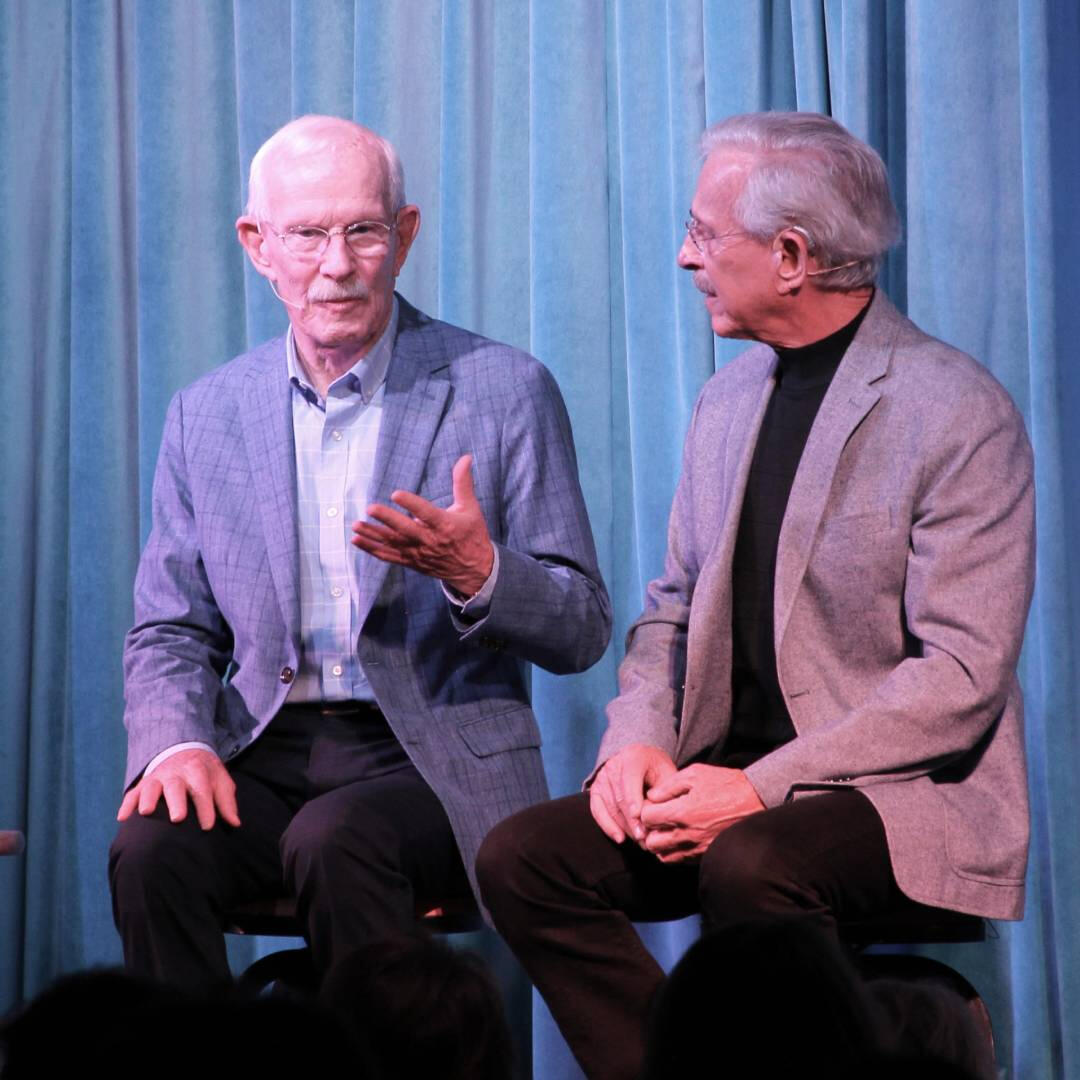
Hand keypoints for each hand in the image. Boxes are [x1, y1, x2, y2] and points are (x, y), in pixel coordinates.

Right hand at [117, 748, 239, 830]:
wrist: (184, 750)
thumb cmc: (205, 774)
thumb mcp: (220, 780)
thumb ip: (226, 801)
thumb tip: (235, 823)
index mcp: (197, 770)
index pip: (203, 789)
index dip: (206, 807)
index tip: (208, 826)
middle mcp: (176, 773)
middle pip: (175, 786)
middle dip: (176, 802)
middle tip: (178, 819)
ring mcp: (157, 777)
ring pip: (151, 786)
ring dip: (147, 799)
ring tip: (146, 813)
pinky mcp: (143, 783)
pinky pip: (132, 793)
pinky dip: (127, 804)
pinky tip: (122, 818)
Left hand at [351, 454, 494, 596]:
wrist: (474, 570)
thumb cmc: (472, 535)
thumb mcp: (470, 508)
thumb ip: (463, 483)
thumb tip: (465, 458)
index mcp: (445, 525)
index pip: (426, 513)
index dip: (411, 504)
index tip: (396, 494)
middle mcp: (430, 541)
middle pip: (405, 530)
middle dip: (387, 519)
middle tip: (370, 508)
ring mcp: (419, 553)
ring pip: (393, 544)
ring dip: (373, 535)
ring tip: (356, 525)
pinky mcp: (412, 561)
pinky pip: (389, 556)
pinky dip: (372, 549)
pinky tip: (357, 540)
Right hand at [589, 744, 677, 844]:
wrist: (641, 760)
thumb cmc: (657, 770)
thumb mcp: (666, 775)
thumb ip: (663, 793)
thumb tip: (655, 816)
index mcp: (632, 757)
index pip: (630, 779)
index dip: (633, 798)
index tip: (639, 816)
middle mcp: (613, 765)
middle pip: (620, 797)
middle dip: (633, 821)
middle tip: (646, 839)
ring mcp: (602, 777)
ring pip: (611, 807)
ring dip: (625, 827)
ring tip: (641, 842)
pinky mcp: (595, 790)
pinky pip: (598, 811)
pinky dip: (608, 826)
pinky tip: (620, 838)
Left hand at [638, 764, 763, 862]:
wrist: (756, 801)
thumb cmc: (726, 784)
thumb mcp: (695, 774)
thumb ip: (668, 786)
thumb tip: (651, 796)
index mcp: (682, 812)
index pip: (646, 818)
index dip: (645, 809)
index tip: (653, 804)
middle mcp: (687, 834)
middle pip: (651, 842)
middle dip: (649, 830)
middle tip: (656, 819)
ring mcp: (697, 847)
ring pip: (664, 856)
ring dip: (660, 844)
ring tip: (666, 830)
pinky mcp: (706, 855)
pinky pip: (681, 861)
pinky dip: (674, 852)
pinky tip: (679, 837)